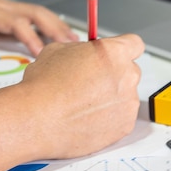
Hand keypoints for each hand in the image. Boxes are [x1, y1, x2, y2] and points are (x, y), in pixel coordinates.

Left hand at [0, 0, 78, 66]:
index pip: (15, 22)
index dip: (31, 36)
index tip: (41, 52)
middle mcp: (1, 6)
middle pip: (35, 12)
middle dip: (54, 27)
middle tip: (70, 43)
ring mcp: (7, 9)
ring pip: (38, 12)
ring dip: (57, 24)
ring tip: (73, 39)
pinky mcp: (9, 16)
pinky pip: (34, 18)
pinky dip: (50, 25)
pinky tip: (60, 36)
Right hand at [12, 34, 144, 159]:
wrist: (36, 119)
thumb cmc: (43, 86)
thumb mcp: (58, 50)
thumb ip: (81, 50)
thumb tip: (84, 54)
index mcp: (114, 52)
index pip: (134, 43)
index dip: (121, 49)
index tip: (113, 57)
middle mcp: (127, 76)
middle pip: (129, 71)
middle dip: (114, 75)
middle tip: (90, 83)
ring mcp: (128, 103)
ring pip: (125, 96)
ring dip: (110, 98)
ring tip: (83, 104)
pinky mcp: (124, 127)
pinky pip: (121, 118)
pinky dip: (108, 119)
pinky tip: (86, 118)